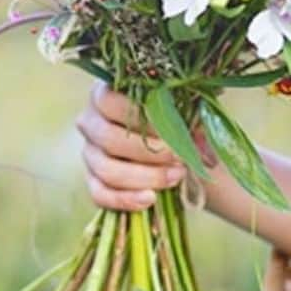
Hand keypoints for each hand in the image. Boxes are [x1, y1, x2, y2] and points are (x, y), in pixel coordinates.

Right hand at [75, 82, 214, 210]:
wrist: (177, 143)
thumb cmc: (179, 113)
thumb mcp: (186, 106)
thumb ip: (191, 115)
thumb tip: (200, 143)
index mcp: (107, 91)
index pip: (109, 101)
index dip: (140, 118)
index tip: (173, 130)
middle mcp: (91, 120)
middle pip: (108, 138)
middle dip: (149, 152)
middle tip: (180, 158)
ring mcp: (89, 152)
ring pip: (106, 169)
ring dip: (145, 177)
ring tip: (176, 176)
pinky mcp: (93, 180)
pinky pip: (100, 194)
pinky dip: (126, 199)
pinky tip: (151, 198)